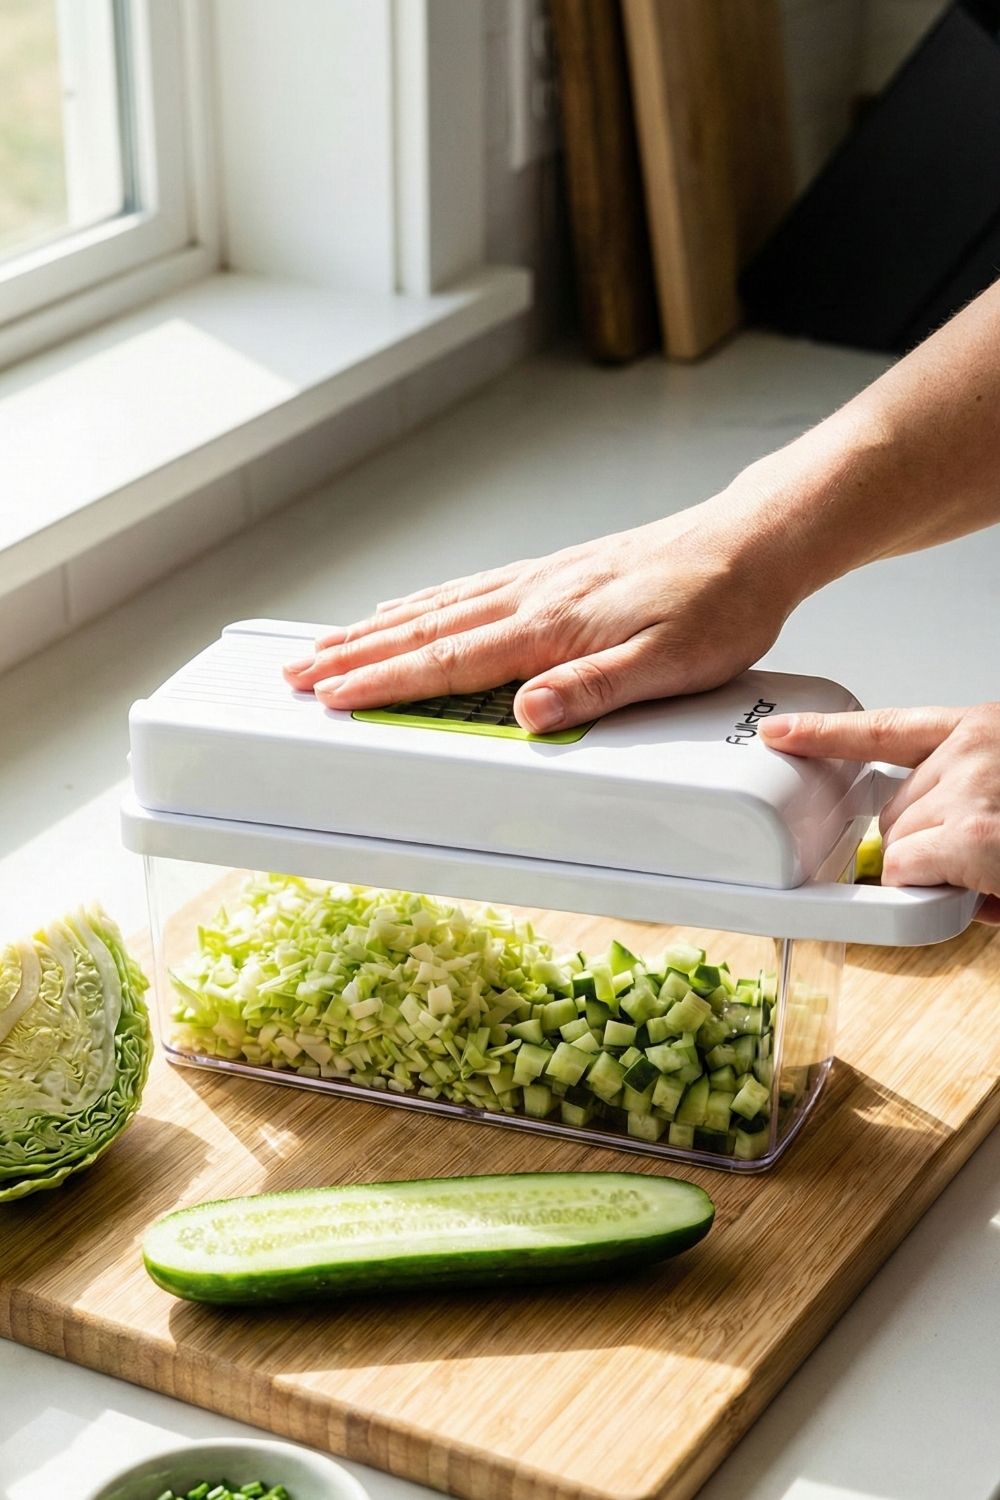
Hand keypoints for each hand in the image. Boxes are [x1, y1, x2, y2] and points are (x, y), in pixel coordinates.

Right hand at [283, 502, 793, 731]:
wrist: (749, 542)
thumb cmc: (718, 606)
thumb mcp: (671, 663)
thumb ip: (595, 688)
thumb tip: (526, 714)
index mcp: (552, 625)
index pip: (448, 661)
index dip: (382, 683)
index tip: (328, 697)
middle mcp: (532, 596)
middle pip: (424, 630)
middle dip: (353, 657)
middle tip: (295, 675)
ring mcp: (538, 580)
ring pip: (438, 607)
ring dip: (374, 630)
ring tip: (325, 645)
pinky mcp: (553, 573)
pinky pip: (468, 589)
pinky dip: (422, 603)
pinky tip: (405, 608)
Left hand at [760, 705, 999, 922]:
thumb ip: (963, 809)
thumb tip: (943, 865)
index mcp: (978, 730)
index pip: (883, 728)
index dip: (823, 732)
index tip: (777, 732)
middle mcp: (969, 748)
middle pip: (889, 809)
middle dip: (923, 845)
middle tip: (978, 854)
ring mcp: (967, 788)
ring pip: (895, 845)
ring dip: (933, 872)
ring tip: (991, 867)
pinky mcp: (969, 835)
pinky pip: (904, 870)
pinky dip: (931, 888)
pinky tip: (981, 880)